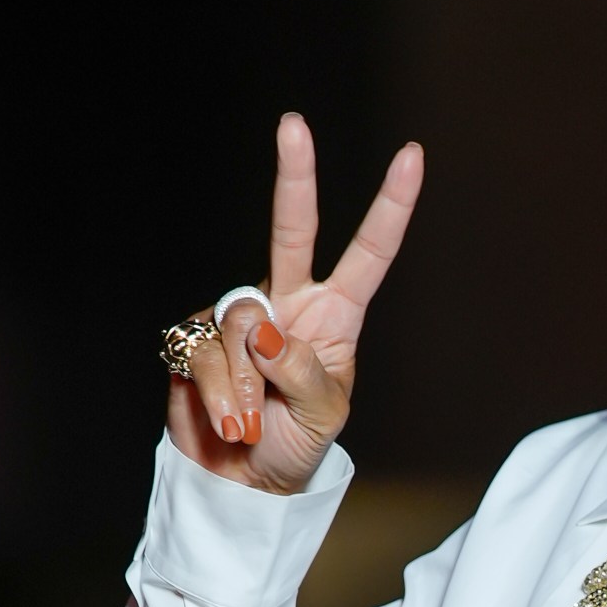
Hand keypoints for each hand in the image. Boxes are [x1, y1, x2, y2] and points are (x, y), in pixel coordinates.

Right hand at [167, 114, 422, 492]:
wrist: (241, 482)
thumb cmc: (296, 445)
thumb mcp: (323, 414)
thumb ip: (301, 368)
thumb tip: (262, 327)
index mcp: (336, 315)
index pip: (369, 253)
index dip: (390, 207)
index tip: (412, 156)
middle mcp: (288, 303)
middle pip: (292, 230)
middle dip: (295, 176)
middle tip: (294, 124)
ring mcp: (237, 317)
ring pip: (240, 322)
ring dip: (247, 387)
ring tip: (253, 423)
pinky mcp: (193, 338)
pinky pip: (204, 354)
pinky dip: (219, 396)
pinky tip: (228, 422)